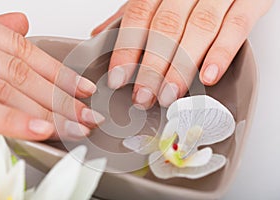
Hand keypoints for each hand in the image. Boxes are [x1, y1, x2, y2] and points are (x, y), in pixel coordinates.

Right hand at [0, 13, 104, 140]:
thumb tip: (21, 22)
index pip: (27, 54)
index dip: (61, 74)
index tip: (88, 90)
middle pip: (26, 75)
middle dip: (62, 99)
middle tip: (89, 117)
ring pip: (13, 92)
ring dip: (50, 112)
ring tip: (76, 128)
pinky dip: (16, 121)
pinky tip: (43, 130)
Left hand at [93, 0, 272, 108]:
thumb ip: (133, 15)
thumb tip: (100, 35)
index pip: (138, 16)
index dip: (127, 48)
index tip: (119, 78)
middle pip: (166, 28)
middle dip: (153, 66)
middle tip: (144, 96)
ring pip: (199, 29)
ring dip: (182, 66)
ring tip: (169, 94)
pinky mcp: (250, 1)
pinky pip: (236, 26)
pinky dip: (221, 52)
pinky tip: (208, 76)